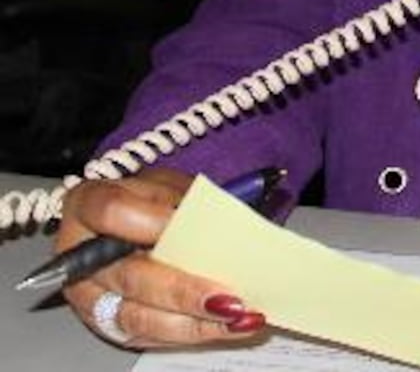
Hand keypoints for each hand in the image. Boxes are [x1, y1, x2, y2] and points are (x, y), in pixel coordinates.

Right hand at [57, 168, 268, 348]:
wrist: (125, 225)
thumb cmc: (147, 201)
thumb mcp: (165, 185)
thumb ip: (187, 201)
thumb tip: (226, 227)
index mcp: (88, 206)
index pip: (112, 212)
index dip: (154, 219)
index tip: (196, 226)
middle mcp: (81, 257)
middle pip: (129, 277)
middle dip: (182, 291)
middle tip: (227, 298)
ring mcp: (91, 296)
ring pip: (137, 317)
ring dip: (192, 323)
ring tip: (236, 318)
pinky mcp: (108, 324)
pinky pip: (148, 337)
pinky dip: (191, 333)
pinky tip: (227, 327)